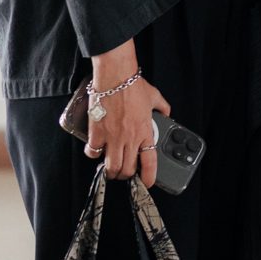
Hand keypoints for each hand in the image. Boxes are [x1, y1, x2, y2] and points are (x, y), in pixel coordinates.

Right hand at [85, 42, 169, 187]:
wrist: (115, 77)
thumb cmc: (132, 85)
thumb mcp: (154, 96)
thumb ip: (163, 107)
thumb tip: (167, 113)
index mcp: (144, 131)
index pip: (149, 161)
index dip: (148, 176)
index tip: (147, 182)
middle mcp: (129, 138)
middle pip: (127, 168)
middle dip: (126, 175)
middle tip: (124, 172)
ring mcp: (112, 137)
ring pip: (111, 166)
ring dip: (111, 171)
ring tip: (110, 168)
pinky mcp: (97, 133)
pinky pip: (93, 152)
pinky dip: (93, 155)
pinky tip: (95, 151)